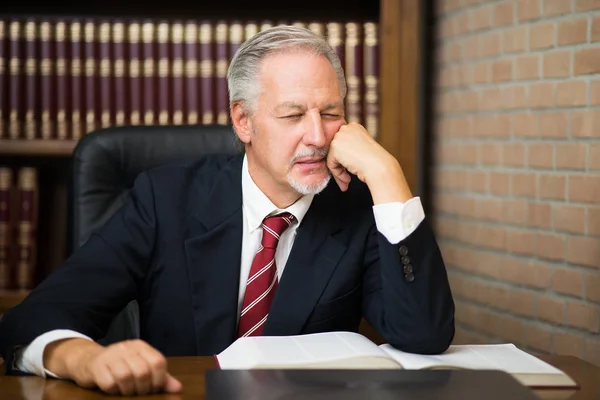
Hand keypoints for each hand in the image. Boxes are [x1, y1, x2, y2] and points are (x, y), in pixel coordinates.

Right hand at [45, 338, 181, 395]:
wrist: (88, 360)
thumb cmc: (119, 365)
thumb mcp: (141, 367)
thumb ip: (160, 377)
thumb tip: (178, 388)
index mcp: (141, 346)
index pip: (158, 362)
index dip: (159, 380)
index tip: (153, 388)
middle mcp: (126, 347)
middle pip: (143, 371)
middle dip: (143, 388)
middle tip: (138, 392)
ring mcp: (110, 355)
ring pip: (126, 377)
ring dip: (128, 390)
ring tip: (126, 391)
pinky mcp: (96, 366)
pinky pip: (109, 383)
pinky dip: (114, 390)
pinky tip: (113, 388)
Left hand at [327, 122, 411, 202]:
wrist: (379, 166)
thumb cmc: (375, 161)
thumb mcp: (363, 148)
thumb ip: (351, 147)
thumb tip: (339, 156)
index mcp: (354, 126)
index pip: (342, 143)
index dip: (345, 158)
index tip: (351, 168)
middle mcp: (346, 128)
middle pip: (336, 150)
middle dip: (341, 165)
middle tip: (347, 178)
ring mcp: (339, 136)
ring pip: (332, 157)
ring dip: (339, 171)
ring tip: (347, 180)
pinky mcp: (334, 147)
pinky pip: (330, 164)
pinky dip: (337, 174)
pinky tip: (347, 179)